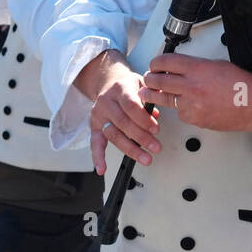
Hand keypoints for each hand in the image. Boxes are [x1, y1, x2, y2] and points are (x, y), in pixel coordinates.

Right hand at [80, 50, 158, 173]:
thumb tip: (156, 115)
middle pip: (123, 123)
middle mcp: (106, 102)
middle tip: (156, 147)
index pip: (131, 106)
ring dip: (130, 149)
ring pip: (113, 135)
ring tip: (145, 158)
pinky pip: (94, 143)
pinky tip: (102, 169)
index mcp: (120, 89)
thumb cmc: (130, 86)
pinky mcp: (94, 126)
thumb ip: (151, 98)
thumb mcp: (143, 85)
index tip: (156, 130)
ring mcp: (99, 115)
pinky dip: (97, 157)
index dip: (144, 120)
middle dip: (141, 137)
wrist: (110, 82)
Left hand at [140, 54, 251, 132]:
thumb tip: (178, 68)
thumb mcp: (217, 65)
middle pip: (157, 81)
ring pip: (163, 99)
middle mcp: (191, 85)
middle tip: (148, 80)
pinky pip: (179, 112)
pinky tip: (187, 105)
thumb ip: (195, 66)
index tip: (154, 66)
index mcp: (197, 68)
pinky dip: (180, 109)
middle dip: (149, 80)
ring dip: (154, 95)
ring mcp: (191, 104)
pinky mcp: (194, 118)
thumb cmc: (241, 85)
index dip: (155, 63)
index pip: (164, 62)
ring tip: (150, 94)